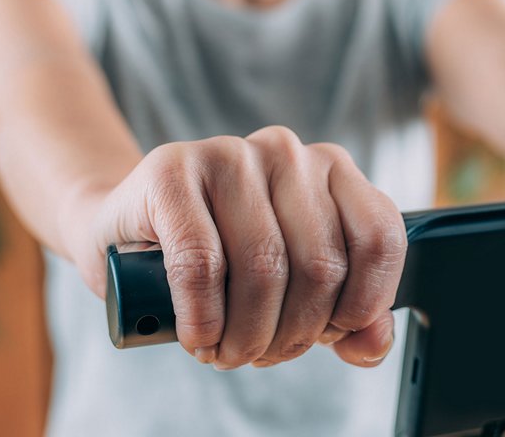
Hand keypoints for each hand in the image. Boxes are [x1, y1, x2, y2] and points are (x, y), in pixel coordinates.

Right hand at [63, 126, 406, 369]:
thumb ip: (346, 317)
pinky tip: (198, 336)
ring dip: (245, 336)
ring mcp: (230, 154)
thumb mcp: (294, 288)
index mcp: (332, 169)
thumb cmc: (222, 261)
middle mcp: (287, 151)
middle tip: (261, 353)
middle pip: (320, 265)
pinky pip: (201, 264)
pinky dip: (203, 319)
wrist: (126, 234)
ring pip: (263, 268)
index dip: (360, 304)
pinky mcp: (172, 170)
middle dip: (292, 334)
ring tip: (226, 352)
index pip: (378, 238)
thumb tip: (371, 344)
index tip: (327, 334)